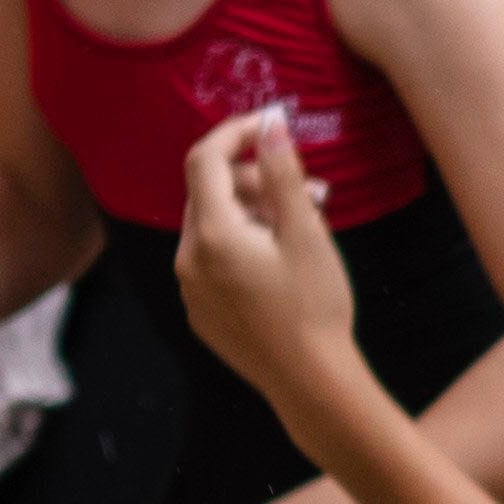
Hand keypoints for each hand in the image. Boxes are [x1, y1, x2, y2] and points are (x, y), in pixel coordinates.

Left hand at [163, 105, 361, 395]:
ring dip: (252, 214)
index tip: (272, 125)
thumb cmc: (315, 306)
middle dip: (254, 180)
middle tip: (308, 191)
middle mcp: (189, 260)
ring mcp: (191, 290)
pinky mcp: (201, 313)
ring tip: (301, 227)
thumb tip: (270, 121)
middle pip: (209, 193)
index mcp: (212, 234)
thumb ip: (282, 172)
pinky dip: (242, 247)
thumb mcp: (306, 232)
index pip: (205, 158)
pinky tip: (281, 264)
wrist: (311, 382)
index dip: (236, 132)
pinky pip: (213, 262)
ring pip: (213, 228)